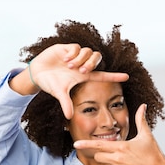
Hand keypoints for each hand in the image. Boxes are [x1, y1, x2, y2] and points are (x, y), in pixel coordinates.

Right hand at [12, 43, 128, 117]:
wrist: (36, 74)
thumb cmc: (50, 84)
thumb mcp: (59, 94)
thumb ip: (66, 103)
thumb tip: (69, 117)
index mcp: (83, 76)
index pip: (102, 75)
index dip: (114, 76)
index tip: (127, 77)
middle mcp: (81, 65)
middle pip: (96, 58)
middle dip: (91, 64)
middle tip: (80, 71)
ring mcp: (75, 55)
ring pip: (88, 51)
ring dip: (81, 59)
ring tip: (69, 66)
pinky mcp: (66, 48)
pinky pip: (77, 47)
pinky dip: (73, 53)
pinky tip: (65, 60)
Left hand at [73, 104, 164, 164]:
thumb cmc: (153, 154)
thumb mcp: (147, 136)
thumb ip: (140, 120)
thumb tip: (143, 106)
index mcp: (121, 147)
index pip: (99, 145)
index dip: (86, 144)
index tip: (75, 144)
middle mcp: (118, 160)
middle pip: (99, 157)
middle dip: (104, 155)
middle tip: (118, 155)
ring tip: (128, 164)